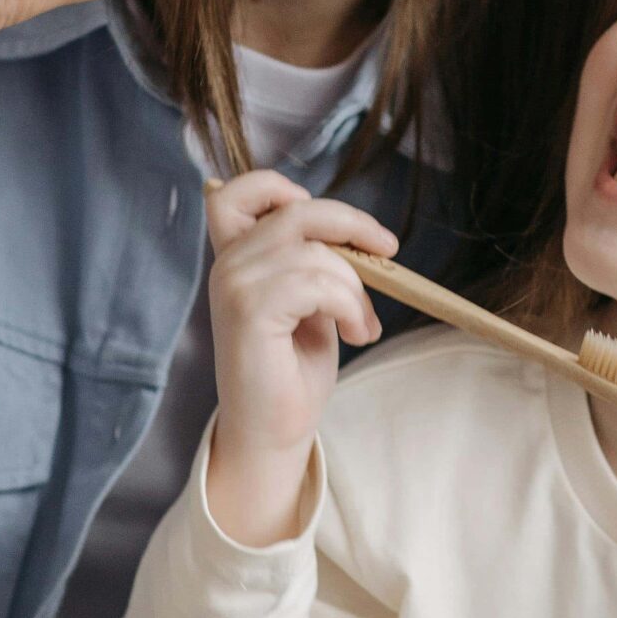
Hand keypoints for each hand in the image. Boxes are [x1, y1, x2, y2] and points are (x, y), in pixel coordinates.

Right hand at [203, 171, 396, 545]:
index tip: (325, 220)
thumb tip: (354, 233)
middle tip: (388, 253)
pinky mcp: (249, 311)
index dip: (277, 186)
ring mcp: (234, 286)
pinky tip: (356, 333)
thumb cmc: (292, 368)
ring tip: (364, 323)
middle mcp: (227, 265)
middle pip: (297, 210)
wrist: (274, 431)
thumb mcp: (309, 299)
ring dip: (356, 287)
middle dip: (352, 227)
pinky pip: (319, 283)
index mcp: (236, 258)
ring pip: (316, 251)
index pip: (234, 193)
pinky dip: (350, 305)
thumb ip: (313, 259)